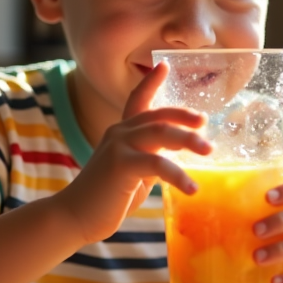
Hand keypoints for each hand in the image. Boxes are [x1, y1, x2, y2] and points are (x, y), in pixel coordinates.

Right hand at [55, 62, 210, 244]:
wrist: (74, 217)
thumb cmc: (106, 199)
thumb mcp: (132, 172)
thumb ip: (149, 159)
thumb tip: (173, 158)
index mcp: (120, 133)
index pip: (136, 100)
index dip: (150, 82)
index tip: (164, 65)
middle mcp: (119, 133)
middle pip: (157, 115)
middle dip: (183, 115)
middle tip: (204, 122)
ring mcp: (118, 146)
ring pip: (161, 132)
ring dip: (188, 139)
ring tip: (208, 151)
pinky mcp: (121, 165)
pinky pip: (158, 163)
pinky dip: (179, 175)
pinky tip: (193, 188)